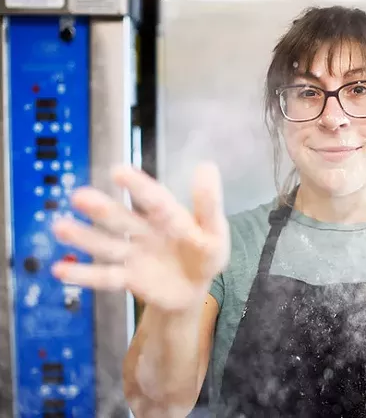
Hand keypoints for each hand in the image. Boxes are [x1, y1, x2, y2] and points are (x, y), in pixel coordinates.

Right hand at [51, 163, 229, 311]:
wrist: (194, 289)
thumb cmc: (205, 254)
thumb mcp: (214, 231)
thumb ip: (208, 204)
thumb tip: (206, 166)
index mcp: (167, 216)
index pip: (152, 199)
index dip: (137, 186)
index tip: (118, 171)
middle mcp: (144, 231)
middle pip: (121, 219)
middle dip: (101, 208)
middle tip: (79, 196)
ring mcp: (134, 255)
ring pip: (107, 245)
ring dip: (84, 237)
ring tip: (60, 227)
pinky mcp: (128, 278)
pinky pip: (105, 277)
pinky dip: (84, 275)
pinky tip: (61, 271)